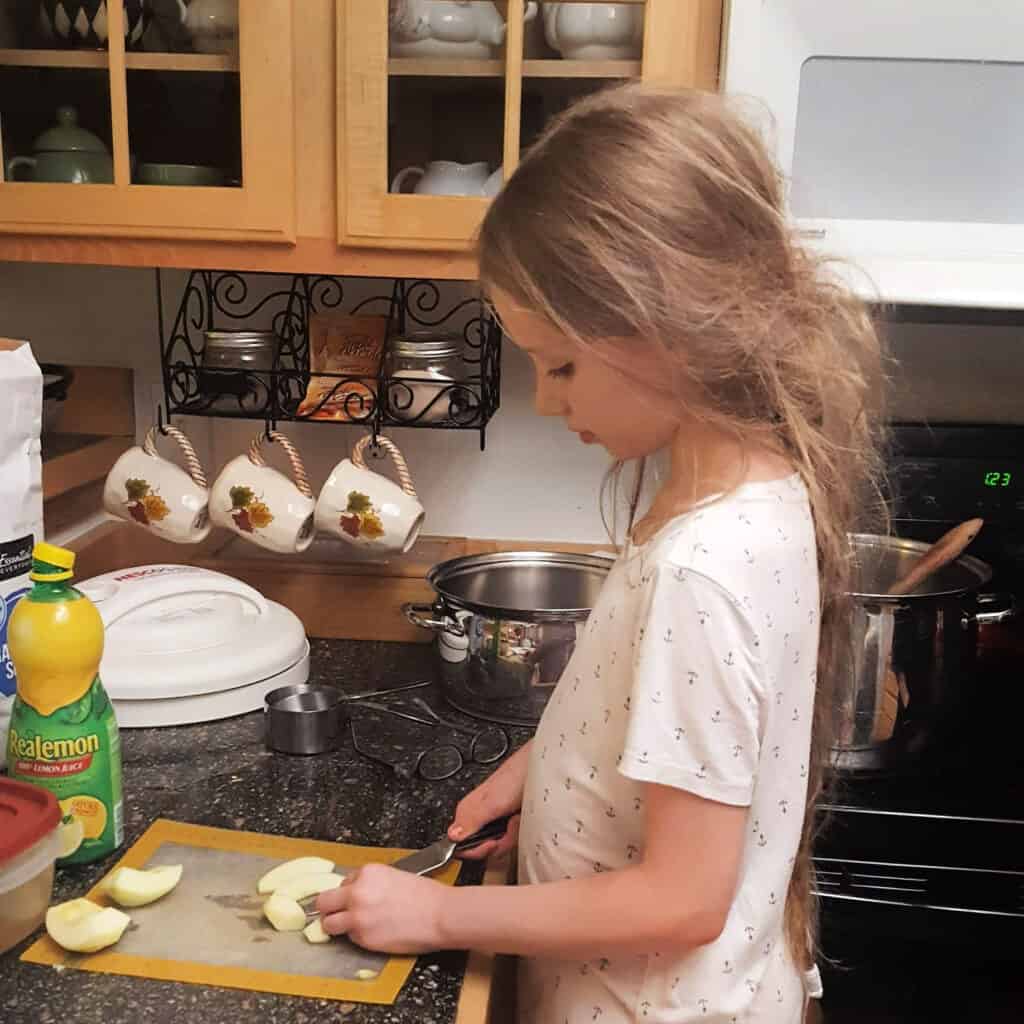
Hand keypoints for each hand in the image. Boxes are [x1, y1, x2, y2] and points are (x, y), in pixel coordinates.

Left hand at [317, 864, 448, 953]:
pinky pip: (348, 938)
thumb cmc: (425, 896)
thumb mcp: (394, 876)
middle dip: (329, 907)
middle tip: (336, 913)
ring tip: (352, 926)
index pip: (344, 882)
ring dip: (337, 925)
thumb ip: (371, 883)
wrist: (440, 915)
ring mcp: (357, 917)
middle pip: (323, 902)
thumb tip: (357, 892)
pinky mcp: (362, 938)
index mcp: (367, 873)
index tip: (358, 898)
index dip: (351, 891)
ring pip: (328, 923)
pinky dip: (356, 937)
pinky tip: (373, 933)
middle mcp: (357, 893)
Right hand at [448, 740, 530, 859]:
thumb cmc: (516, 778)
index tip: (491, 844)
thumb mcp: (492, 802)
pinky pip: (511, 837)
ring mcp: (495, 819)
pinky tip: (522, 820)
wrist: (540, 770)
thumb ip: (471, 819)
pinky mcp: (509, 820)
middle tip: (508, 827)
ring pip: (499, 843)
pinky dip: (519, 831)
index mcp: (468, 811)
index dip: (477, 850)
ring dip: (511, 835)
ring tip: (517, 819)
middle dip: (499, 842)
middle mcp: (480, 816)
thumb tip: (451, 836)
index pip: (461, 844)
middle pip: (482, 847)